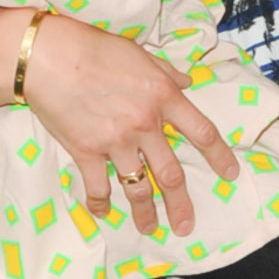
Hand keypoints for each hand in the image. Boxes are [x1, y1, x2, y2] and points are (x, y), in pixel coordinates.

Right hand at [19, 13, 238, 236]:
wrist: (49, 57)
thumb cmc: (94, 48)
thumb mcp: (140, 54)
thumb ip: (166, 72)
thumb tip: (187, 81)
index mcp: (163, 97)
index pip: (202, 133)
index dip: (219, 156)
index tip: (230, 174)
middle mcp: (145, 125)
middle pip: (171, 175)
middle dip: (181, 204)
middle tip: (186, 226)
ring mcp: (116, 142)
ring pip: (137, 188)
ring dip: (145, 213)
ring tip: (149, 229)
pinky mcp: (86, 152)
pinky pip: (98, 187)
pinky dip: (100, 204)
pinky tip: (104, 213)